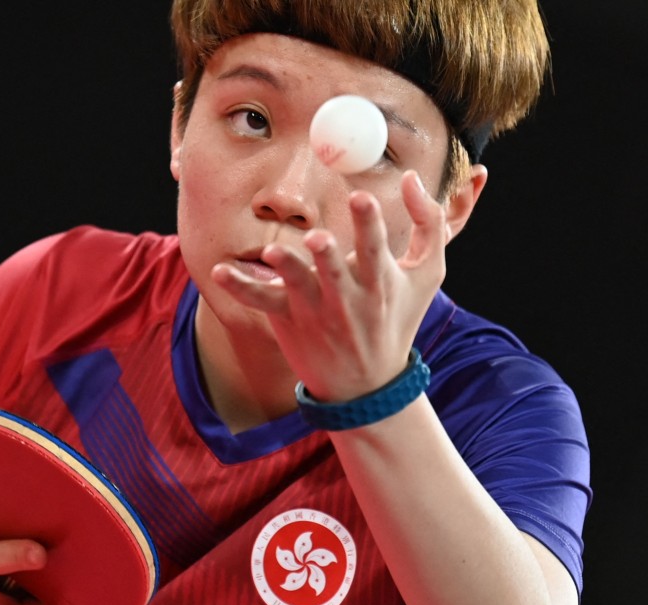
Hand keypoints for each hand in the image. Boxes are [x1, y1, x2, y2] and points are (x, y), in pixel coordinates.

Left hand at [211, 170, 447, 401]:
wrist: (366, 385)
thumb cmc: (397, 317)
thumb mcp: (427, 275)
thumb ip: (429, 223)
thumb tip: (413, 176)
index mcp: (380, 283)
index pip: (376, 249)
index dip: (369, 223)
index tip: (360, 196)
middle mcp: (346, 299)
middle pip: (334, 271)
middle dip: (327, 254)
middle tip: (317, 237)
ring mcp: (313, 310)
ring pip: (295, 285)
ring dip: (285, 267)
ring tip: (272, 251)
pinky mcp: (286, 319)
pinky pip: (259, 300)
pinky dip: (239, 286)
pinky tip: (218, 271)